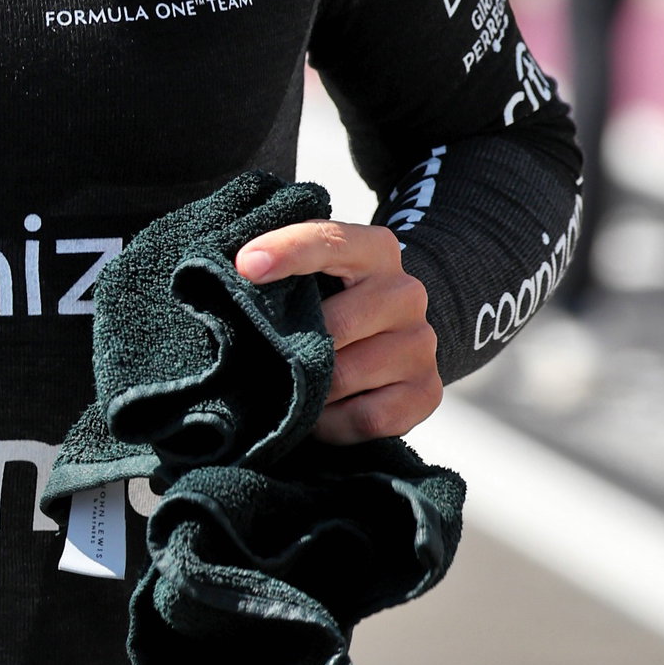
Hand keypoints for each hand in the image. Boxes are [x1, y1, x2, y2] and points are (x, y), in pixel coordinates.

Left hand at [234, 220, 439, 443]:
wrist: (392, 332)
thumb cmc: (335, 297)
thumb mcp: (315, 270)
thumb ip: (284, 265)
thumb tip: (236, 275)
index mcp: (375, 250)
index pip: (329, 241)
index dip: (286, 251)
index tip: (245, 265)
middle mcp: (405, 293)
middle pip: (337, 324)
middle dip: (291, 344)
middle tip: (258, 356)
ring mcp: (420, 343)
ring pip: (345, 375)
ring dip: (307, 388)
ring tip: (287, 386)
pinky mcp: (427, 392)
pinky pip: (366, 418)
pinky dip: (330, 423)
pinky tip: (317, 413)